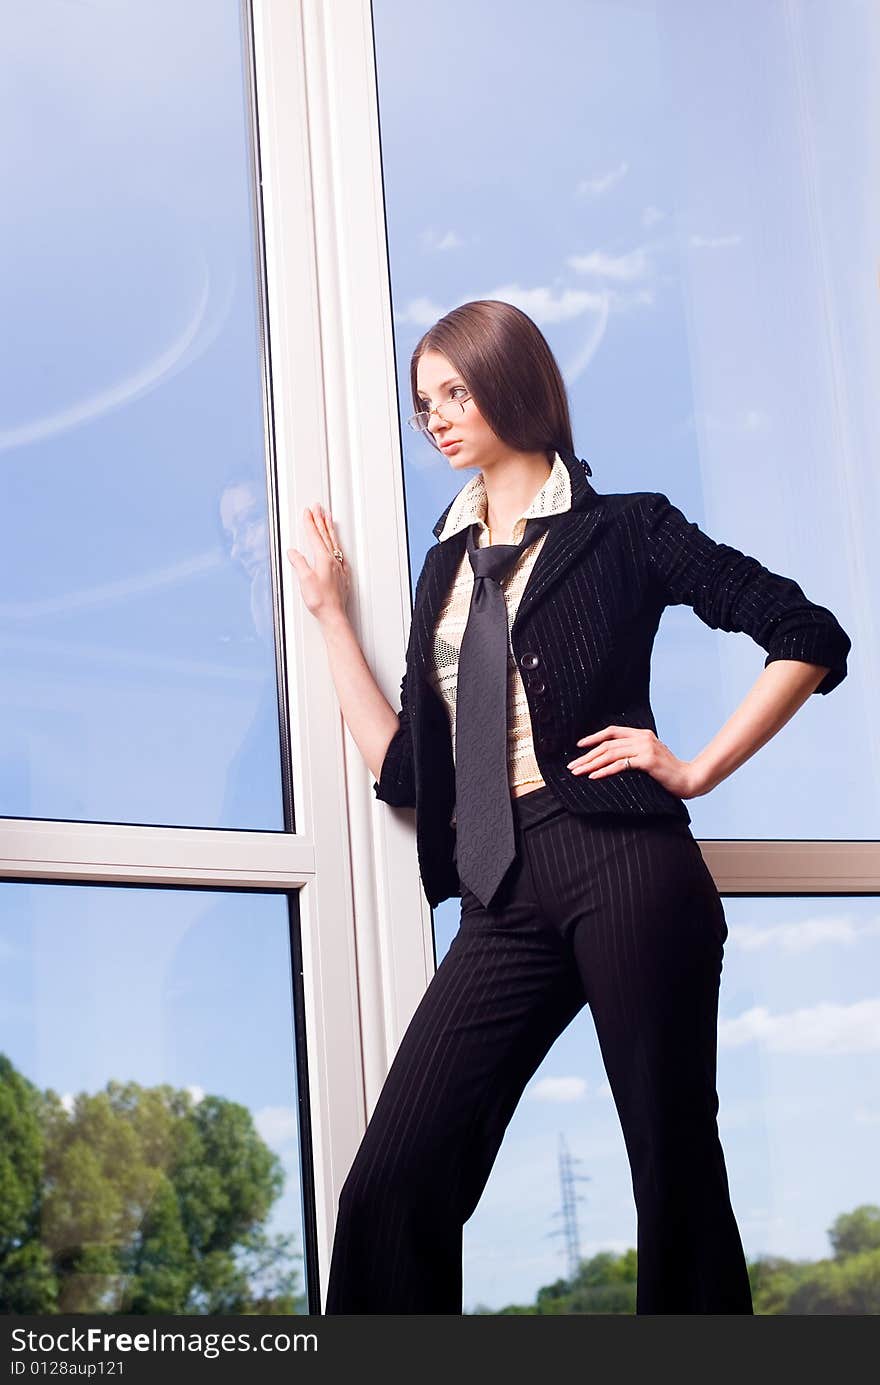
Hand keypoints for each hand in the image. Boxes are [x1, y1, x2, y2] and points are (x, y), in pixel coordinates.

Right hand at [286, 503, 350, 622]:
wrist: (334, 615)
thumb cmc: (321, 600)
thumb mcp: (305, 580)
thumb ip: (299, 563)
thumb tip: (293, 553)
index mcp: (324, 559)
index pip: (315, 536)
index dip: (310, 523)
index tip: (307, 512)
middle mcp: (334, 560)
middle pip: (326, 535)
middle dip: (320, 520)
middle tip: (318, 507)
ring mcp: (339, 567)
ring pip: (334, 542)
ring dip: (329, 528)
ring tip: (328, 517)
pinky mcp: (342, 575)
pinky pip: (339, 552)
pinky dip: (335, 543)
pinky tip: (335, 544)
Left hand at [566, 726, 704, 799]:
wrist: (689, 780)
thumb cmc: (668, 773)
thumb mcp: (649, 757)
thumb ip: (634, 752)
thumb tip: (611, 758)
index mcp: (642, 734)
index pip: (612, 731)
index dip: (594, 737)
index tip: (579, 746)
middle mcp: (643, 738)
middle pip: (608, 744)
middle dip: (587, 755)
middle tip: (572, 766)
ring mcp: (645, 748)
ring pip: (611, 754)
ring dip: (591, 763)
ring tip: (578, 772)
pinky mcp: (648, 761)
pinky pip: (620, 765)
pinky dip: (604, 771)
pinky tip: (593, 776)